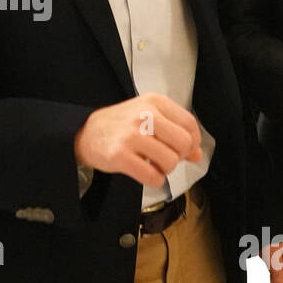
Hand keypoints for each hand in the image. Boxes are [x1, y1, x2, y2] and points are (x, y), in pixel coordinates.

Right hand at [73, 93, 201, 188]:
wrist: (85, 132)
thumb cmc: (120, 125)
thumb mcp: (149, 117)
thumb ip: (175, 131)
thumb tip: (197, 153)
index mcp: (154, 102)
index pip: (189, 124)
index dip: (192, 142)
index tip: (184, 149)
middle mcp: (144, 115)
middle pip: (183, 143)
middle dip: (178, 156)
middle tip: (165, 157)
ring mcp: (131, 135)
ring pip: (170, 161)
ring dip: (166, 170)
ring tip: (153, 164)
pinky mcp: (120, 155)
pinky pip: (153, 176)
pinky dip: (154, 180)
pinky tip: (146, 172)